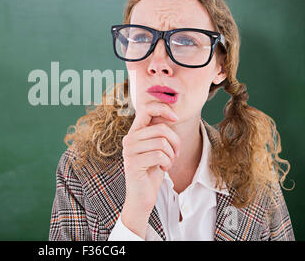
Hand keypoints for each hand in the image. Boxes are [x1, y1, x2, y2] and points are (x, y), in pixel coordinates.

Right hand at [120, 101, 180, 238]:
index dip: (163, 109)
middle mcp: (129, 139)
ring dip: (171, 154)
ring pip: (161, 142)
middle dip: (175, 142)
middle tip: (176, 153)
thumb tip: (171, 115)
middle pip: (161, 128)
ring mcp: (129, 151)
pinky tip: (163, 168)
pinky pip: (158, 155)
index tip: (175, 118)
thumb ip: (159, 133)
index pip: (145, 109)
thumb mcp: (157, 148)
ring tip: (168, 162)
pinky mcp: (133, 163)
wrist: (142, 196)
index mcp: (135, 132)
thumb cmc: (151, 171)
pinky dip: (167, 162)